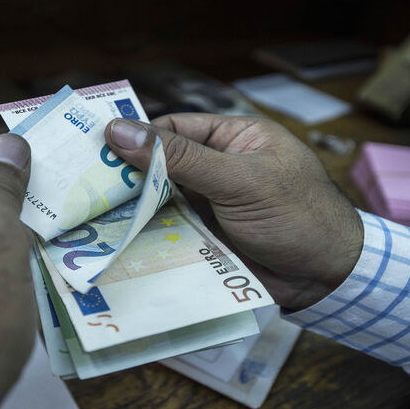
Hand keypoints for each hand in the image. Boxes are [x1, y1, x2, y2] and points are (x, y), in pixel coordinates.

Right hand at [104, 114, 362, 310]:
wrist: (331, 279)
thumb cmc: (298, 215)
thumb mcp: (239, 180)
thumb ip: (181, 158)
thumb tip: (120, 130)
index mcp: (231, 139)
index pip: (171, 129)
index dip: (134, 138)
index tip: (92, 151)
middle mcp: (216, 169)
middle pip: (159, 168)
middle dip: (125, 179)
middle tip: (78, 188)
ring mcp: (209, 207)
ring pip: (158, 204)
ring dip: (130, 213)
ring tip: (85, 219)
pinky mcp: (205, 241)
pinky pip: (167, 236)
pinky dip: (144, 240)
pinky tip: (111, 246)